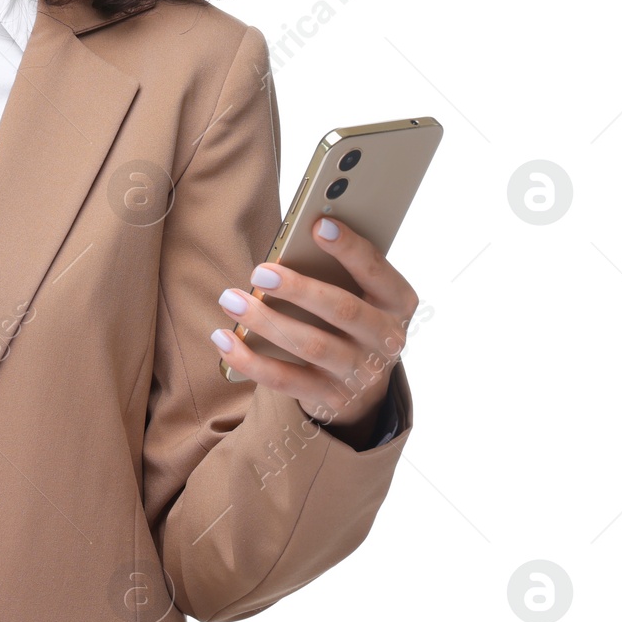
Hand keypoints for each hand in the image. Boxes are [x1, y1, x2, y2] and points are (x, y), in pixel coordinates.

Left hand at [210, 216, 416, 442]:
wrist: (362, 385)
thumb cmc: (351, 318)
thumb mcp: (358, 292)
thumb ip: (336, 268)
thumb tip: (294, 240)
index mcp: (397, 302)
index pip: (376, 270)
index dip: (349, 247)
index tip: (318, 224)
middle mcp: (387, 340)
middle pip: (342, 310)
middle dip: (299, 289)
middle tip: (259, 272)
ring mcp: (360, 373)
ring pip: (311, 345)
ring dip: (265, 321)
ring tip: (231, 299)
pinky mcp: (331, 398)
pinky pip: (286, 380)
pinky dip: (250, 361)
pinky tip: (224, 340)